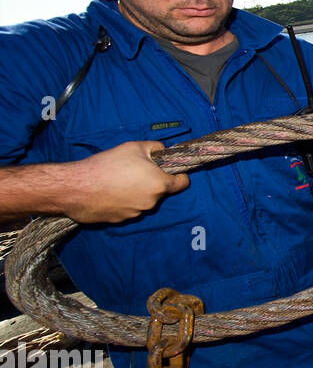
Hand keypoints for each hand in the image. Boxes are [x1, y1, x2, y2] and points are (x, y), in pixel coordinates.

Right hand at [63, 141, 188, 223]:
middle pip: (159, 191)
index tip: (170, 170)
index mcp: (159, 184)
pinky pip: (126, 209)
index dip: (179, 175)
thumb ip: (155, 148)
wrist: (75, 187)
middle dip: (151, 182)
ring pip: (142, 201)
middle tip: (132, 171)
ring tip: (116, 181)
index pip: (182, 183)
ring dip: (135, 192)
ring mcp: (135, 214)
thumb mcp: (135, 147)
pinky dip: (121, 202)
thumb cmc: (107, 165)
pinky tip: (108, 192)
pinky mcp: (120, 220)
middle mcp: (151, 202)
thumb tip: (163, 151)